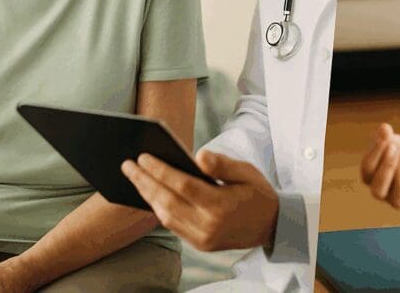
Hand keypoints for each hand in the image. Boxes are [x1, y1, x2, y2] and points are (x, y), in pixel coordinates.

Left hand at [122, 149, 277, 251]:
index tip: (143, 156)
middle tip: (128, 164)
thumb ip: (222, 164)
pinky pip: (172, 225)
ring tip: (134, 176)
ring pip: (166, 216)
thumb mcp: (247, 171)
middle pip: (168, 201)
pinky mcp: (200, 244)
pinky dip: (158, 208)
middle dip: (145, 181)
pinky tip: (150, 193)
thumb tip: (199, 155)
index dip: (160, 170)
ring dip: (147, 195)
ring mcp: (203, 238)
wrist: (271, 226)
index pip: (183, 185)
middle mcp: (209, 225)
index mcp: (221, 205)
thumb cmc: (258, 193)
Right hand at [360, 123, 399, 208]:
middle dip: (388, 165)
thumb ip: (385, 136)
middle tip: (396, 146)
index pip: (367, 169)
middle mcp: (381, 192)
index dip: (377, 151)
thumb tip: (383, 128)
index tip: (388, 136)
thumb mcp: (394, 140)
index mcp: (370, 177)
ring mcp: (397, 200)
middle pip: (377, 189)